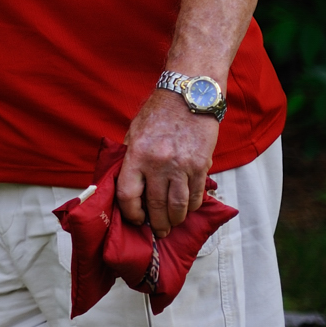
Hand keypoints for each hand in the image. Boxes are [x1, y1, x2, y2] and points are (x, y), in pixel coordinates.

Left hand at [117, 88, 220, 237]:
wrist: (189, 95)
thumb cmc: (158, 113)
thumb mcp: (134, 132)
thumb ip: (130, 157)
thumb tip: (125, 183)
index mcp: (137, 154)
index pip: (128, 194)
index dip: (130, 212)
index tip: (135, 218)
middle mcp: (158, 163)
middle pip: (155, 205)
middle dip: (156, 223)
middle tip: (158, 231)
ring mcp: (182, 166)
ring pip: (178, 205)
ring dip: (175, 220)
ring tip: (172, 225)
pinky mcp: (201, 165)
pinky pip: (196, 195)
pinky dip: (193, 206)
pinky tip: (188, 209)